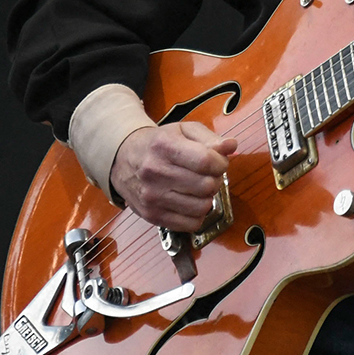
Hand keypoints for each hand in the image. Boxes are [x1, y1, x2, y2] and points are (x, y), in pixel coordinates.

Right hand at [110, 121, 236, 230]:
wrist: (123, 158)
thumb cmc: (158, 143)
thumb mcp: (183, 130)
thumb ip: (210, 138)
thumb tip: (230, 146)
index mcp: (164, 146)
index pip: (206, 161)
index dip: (221, 163)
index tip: (219, 162)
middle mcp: (155, 172)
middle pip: (206, 186)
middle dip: (215, 179)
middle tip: (208, 174)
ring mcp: (152, 197)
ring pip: (201, 207)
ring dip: (207, 198)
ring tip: (198, 187)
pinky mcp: (152, 215)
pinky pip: (190, 224)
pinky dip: (197, 214)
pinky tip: (191, 201)